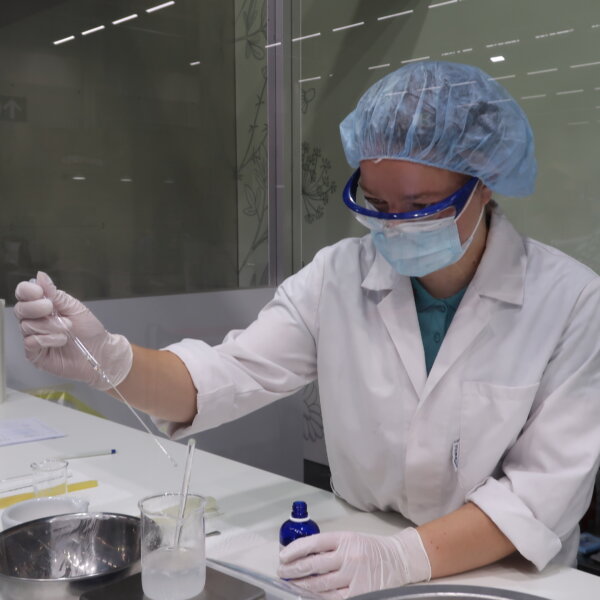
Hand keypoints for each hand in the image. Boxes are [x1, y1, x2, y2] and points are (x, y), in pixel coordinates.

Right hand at [14, 271, 132, 389]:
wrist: (99, 351)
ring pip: (27, 326)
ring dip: (50, 325)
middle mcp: (35, 320)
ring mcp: (33, 337)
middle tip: (53, 310)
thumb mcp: (74, 307)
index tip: (39, 292)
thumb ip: (55, 294)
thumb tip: (40, 276)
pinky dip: (48, 339)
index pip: (24, 294)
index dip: (27, 291)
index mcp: (43, 306)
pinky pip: (31, 342)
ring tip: (67, 329)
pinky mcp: (35, 353)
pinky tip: (61, 340)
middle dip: (37, 308)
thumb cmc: (89, 329)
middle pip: (20, 309)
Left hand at [278, 528, 430, 598]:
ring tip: (291, 585)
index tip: (283, 556)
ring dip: (302, 586)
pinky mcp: (360, 593)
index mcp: (345, 538)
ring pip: (320, 585)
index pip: (314, 542)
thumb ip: (329, 546)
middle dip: (293, 570)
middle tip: (283, 572)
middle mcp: (349, 556)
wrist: (398, 560)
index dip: (295, 549)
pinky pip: (334, 598)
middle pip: (313, 565)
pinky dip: (320, 597)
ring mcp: (354, 576)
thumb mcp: (350, 539)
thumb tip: (303, 555)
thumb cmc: (371, 549)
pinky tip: (310, 596)